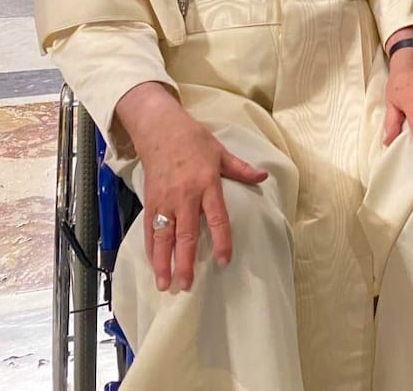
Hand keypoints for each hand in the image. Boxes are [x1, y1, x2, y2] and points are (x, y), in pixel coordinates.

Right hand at [115, 83, 267, 291]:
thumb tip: (263, 177)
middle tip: (187, 284)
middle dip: (185, 261)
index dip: (221, 240)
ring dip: (162, 262)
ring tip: (164, 284)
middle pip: (185, 234)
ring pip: (163, 236)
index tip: (223, 260)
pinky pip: (149, 228)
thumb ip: (241, 169)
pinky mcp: (150, 201)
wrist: (161, 129)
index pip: (217, 217)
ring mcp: (165, 200)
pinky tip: (153, 264)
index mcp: (206, 184)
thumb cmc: (194, 141)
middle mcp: (184, 196)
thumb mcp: (221, 152)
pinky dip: (150, 248)